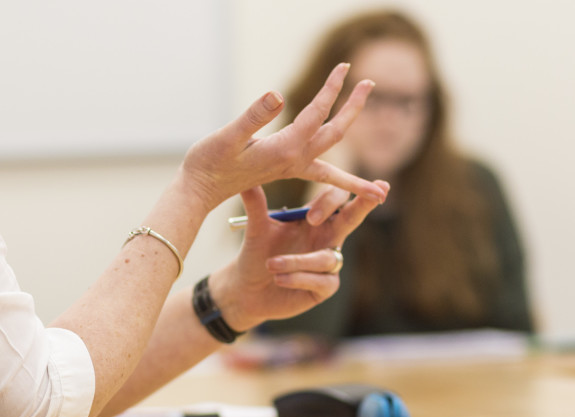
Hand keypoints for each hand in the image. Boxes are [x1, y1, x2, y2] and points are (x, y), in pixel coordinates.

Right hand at [179, 63, 385, 209]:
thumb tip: (277, 95)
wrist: (200, 191)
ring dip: (351, 141)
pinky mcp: (284, 168)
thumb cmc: (209, 163)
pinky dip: (342, 175)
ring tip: (373, 144)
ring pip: (332, 153)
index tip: (344, 66)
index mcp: (285, 149)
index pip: (317, 113)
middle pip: (335, 132)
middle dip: (354, 107)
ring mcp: (291, 167)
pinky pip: (322, 170)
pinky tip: (349, 175)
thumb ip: (254, 117)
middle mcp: (294, 160)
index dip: (331, 88)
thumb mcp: (228, 136)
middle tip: (370, 83)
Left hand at [210, 181, 389, 331]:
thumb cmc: (256, 256)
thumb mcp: (256, 230)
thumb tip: (247, 180)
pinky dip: (298, 278)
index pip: (335, 199)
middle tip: (380, 192)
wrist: (246, 290)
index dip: (331, 200)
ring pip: (325, 258)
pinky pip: (321, 280)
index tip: (313, 214)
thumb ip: (256, 205)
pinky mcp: (325, 288)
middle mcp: (327, 238)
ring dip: (298, 261)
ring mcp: (329, 264)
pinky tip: (278, 279)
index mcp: (315, 219)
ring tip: (271, 264)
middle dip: (365, 205)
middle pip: (352, 218)